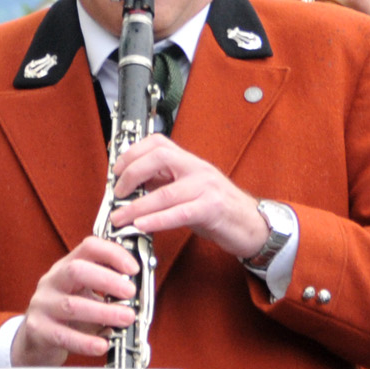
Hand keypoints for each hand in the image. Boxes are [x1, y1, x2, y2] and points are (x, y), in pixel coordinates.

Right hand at [13, 235, 141, 364]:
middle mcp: (52, 281)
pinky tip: (102, 345)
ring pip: (72, 305)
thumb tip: (138, 293)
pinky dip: (85, 342)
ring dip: (103, 312)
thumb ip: (108, 291)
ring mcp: (43, 305)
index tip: (133, 269)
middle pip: (76, 270)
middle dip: (107, 280)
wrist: (35, 341)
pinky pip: (63, 335)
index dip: (112, 253)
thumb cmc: (68, 316)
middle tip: (130, 293)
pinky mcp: (38, 329)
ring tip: (126, 319)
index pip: (88, 248)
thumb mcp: (85, 295)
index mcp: (66, 267)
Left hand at [104, 134, 270, 257]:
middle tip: (117, 193)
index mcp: (190, 162)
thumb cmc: (219, 208)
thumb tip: (132, 185)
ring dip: (137, 206)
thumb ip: (165, 183)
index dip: (132, 153)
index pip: (158, 143)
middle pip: (159, 158)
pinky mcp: (212, 209)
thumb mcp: (190, 189)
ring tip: (119, 218)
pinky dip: (156, 220)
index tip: (116, 171)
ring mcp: (206, 187)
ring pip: (165, 192)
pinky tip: (141, 225)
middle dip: (131, 174)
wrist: (253, 225)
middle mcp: (198, 169)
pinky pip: (179, 213)